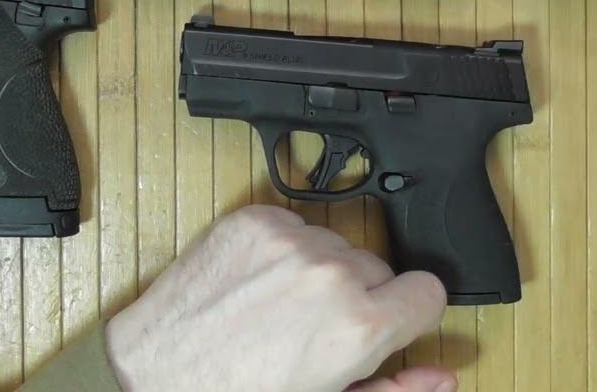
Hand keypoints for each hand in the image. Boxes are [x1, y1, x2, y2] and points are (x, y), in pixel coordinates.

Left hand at [105, 205, 455, 391]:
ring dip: (318, 271)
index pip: (428, 291)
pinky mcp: (253, 221)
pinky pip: (294, 225)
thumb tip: (442, 379)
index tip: (387, 323)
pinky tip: (258, 286)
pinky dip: (282, 251)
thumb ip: (393, 390)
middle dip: (357, 297)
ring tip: (279, 310)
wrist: (155, 377)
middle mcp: (330, 275)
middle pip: (378, 269)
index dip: (408, 313)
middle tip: (313, 332)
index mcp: (359, 326)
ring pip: (335, 246)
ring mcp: (289, 242)